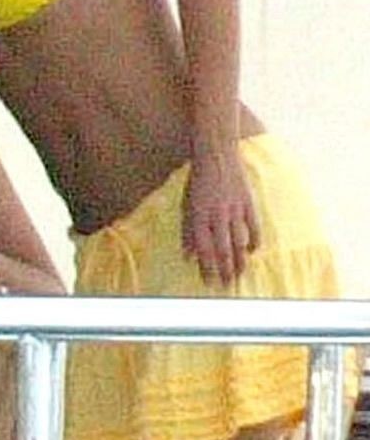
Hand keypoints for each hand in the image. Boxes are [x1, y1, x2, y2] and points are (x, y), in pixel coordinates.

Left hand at [181, 150, 260, 285]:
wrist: (217, 154)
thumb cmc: (199, 180)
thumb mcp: (186, 204)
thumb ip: (188, 231)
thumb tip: (187, 256)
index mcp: (199, 215)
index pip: (203, 248)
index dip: (206, 267)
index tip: (209, 282)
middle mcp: (217, 214)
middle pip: (222, 249)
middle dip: (224, 270)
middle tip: (226, 286)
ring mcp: (234, 209)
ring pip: (239, 241)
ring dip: (240, 260)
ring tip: (240, 275)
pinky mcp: (248, 202)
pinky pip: (253, 226)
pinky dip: (254, 240)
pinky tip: (252, 252)